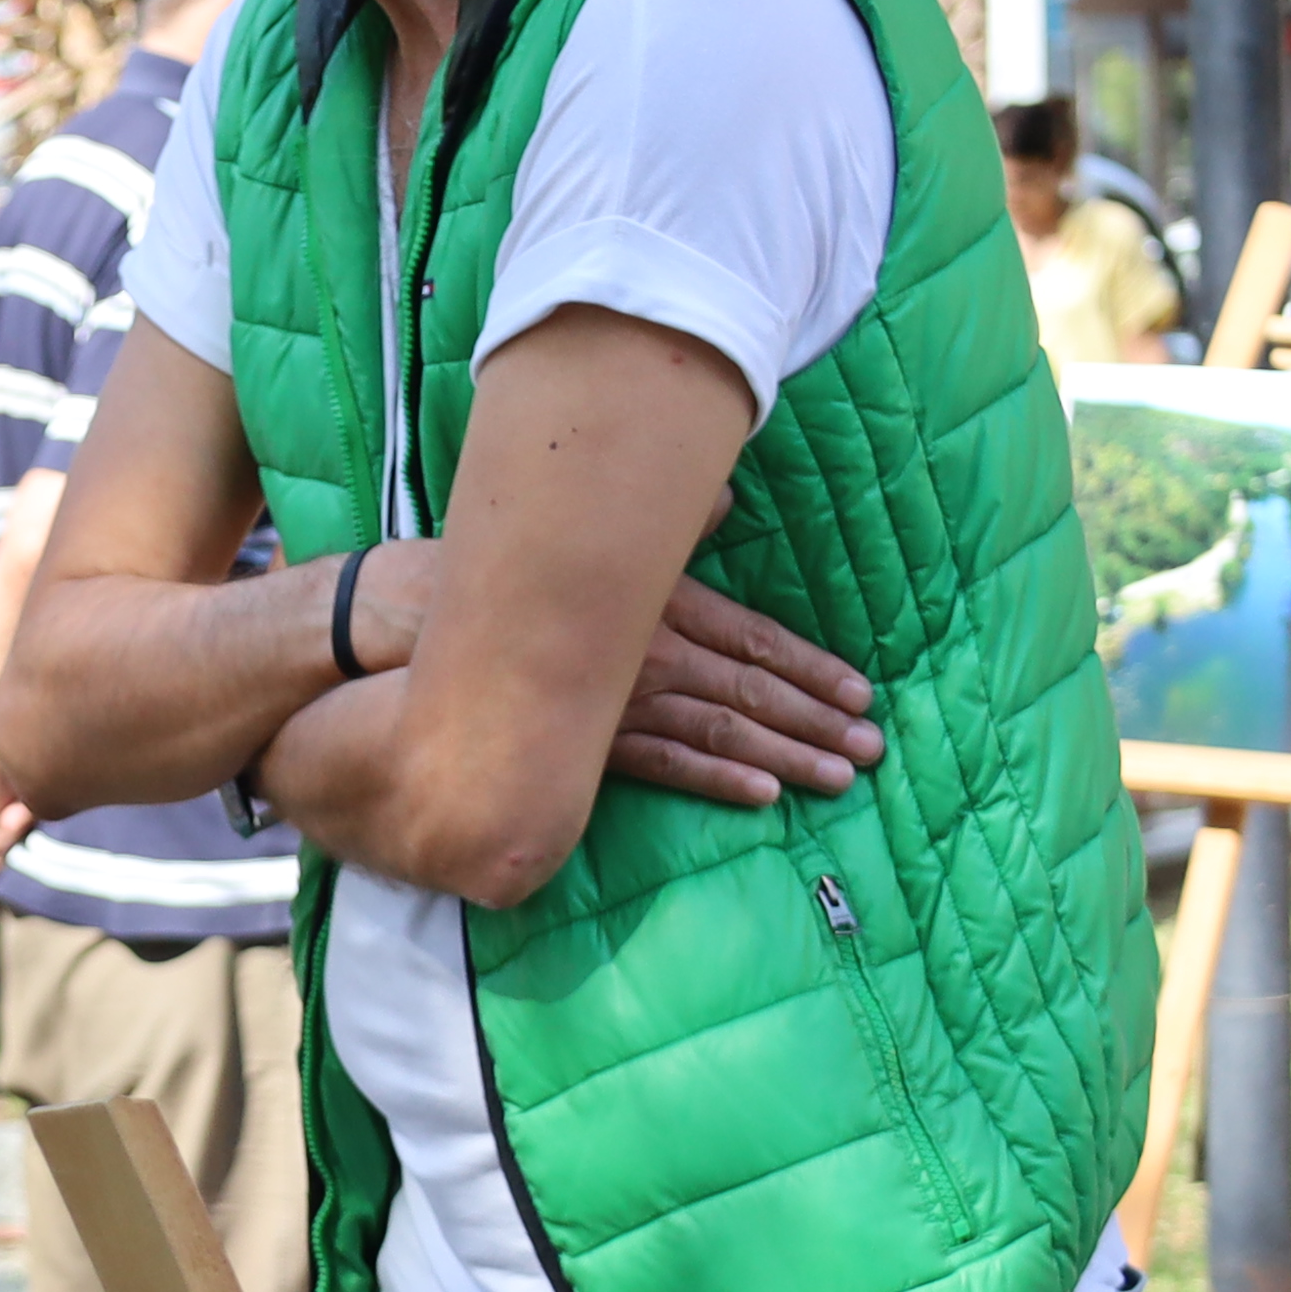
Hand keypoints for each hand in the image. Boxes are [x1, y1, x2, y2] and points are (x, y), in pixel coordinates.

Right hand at [347, 540, 875, 806]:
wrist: (417, 624)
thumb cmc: (509, 576)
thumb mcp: (596, 540)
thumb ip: (667, 524)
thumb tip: (725, 496)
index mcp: (660, 602)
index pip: (753, 637)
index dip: (810, 666)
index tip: (859, 691)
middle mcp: (650, 652)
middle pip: (751, 690)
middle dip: (817, 719)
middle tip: (873, 747)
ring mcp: (620, 702)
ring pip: (720, 732)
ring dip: (786, 755)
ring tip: (840, 776)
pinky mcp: (588, 743)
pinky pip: (665, 765)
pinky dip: (717, 779)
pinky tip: (764, 795)